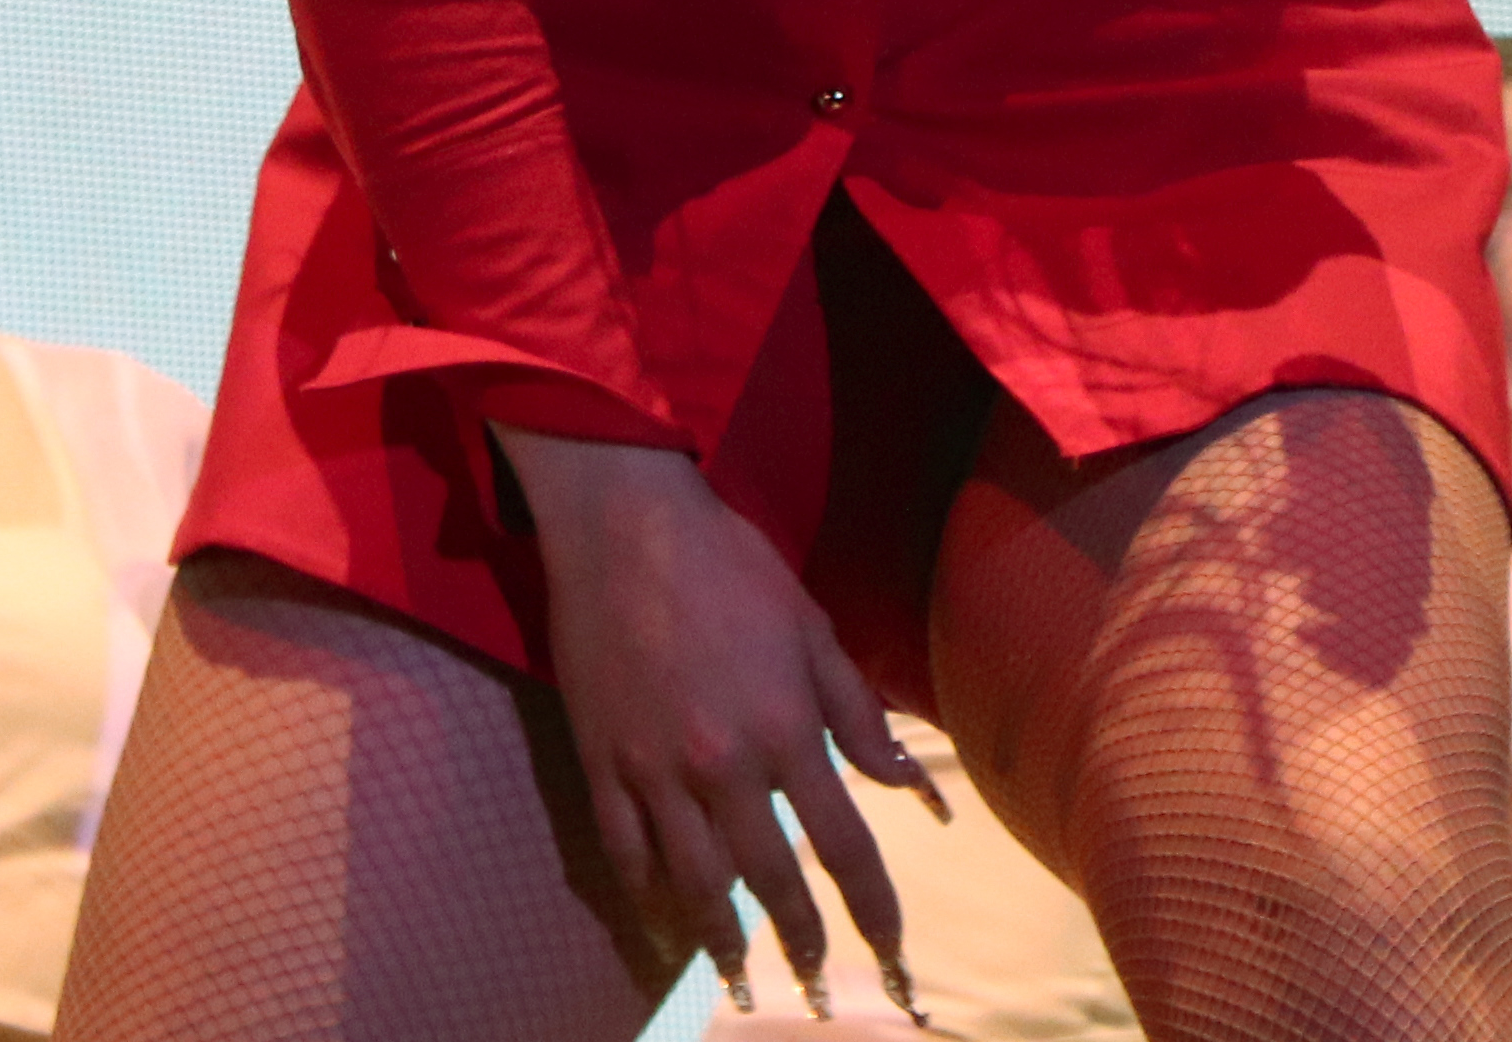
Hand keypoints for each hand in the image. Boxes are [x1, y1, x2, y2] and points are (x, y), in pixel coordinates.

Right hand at [496, 427, 938, 1002]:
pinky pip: (624, 853)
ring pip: (693, 885)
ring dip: (723, 941)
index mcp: (787, 731)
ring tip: (741, 978)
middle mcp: (724, 766)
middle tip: (819, 986)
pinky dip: (647, 897)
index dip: (873, 911)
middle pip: (771, 881)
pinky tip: (665, 921)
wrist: (624, 525)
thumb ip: (860, 716)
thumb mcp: (813, 629)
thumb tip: (911, 788)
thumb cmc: (730, 566)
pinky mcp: (600, 763)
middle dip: (802, 943)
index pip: (845, 847)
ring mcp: (654, 771)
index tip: (893, 956)